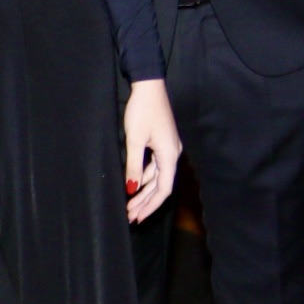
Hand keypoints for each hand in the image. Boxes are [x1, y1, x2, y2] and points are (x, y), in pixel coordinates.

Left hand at [122, 79, 180, 222]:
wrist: (149, 86)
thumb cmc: (142, 110)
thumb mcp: (134, 140)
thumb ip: (134, 166)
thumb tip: (132, 188)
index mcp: (170, 154)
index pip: (164, 189)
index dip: (151, 206)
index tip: (137, 217)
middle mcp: (173, 153)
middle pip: (161, 185)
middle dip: (146, 202)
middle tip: (130, 216)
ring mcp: (169, 148)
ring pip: (158, 176)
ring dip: (144, 191)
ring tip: (130, 205)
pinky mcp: (163, 142)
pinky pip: (156, 166)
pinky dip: (145, 177)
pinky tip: (134, 184)